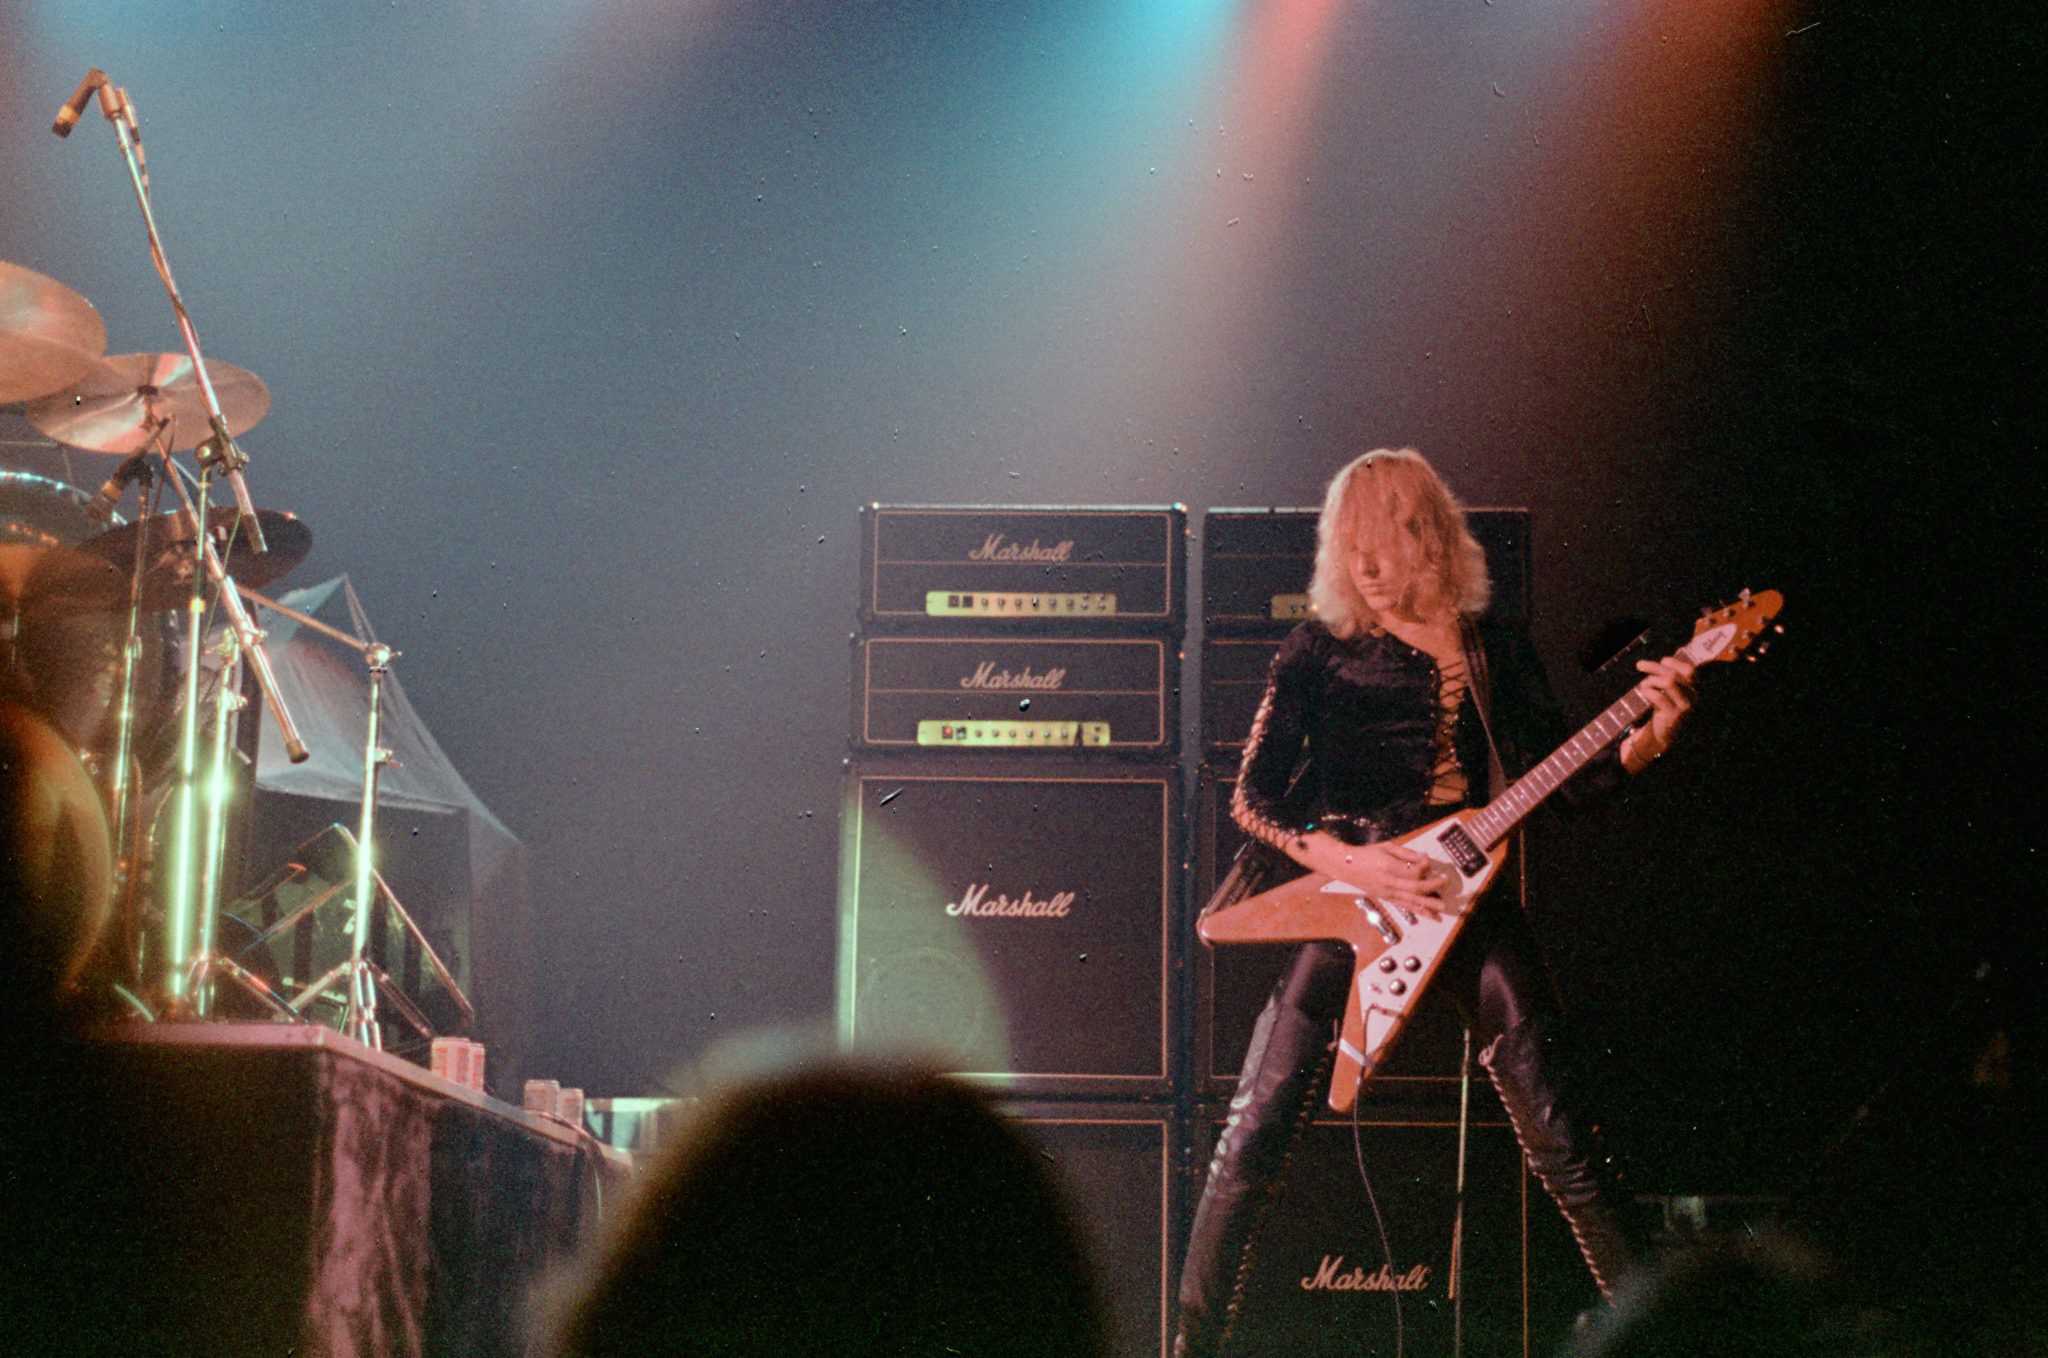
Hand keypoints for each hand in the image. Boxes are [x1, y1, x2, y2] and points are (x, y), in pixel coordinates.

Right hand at [1291, 831, 1457, 915]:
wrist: (1346, 867)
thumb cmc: (1367, 854)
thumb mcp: (1387, 846)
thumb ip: (1406, 853)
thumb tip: (1424, 858)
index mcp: (1388, 866)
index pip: (1413, 871)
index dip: (1425, 867)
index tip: (1429, 862)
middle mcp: (1389, 882)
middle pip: (1415, 887)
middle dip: (1433, 886)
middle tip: (1445, 882)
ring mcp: (1388, 893)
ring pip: (1412, 901)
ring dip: (1429, 905)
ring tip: (1442, 908)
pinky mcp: (1387, 899)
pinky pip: (1405, 906)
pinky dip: (1419, 911)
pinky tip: (1430, 915)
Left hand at [1625, 653, 1696, 768]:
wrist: (1665, 735)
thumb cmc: (1665, 709)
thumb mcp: (1668, 692)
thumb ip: (1665, 679)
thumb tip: (1649, 664)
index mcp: (1693, 689)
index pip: (1689, 671)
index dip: (1675, 663)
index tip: (1662, 661)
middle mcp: (1692, 697)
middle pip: (1674, 674)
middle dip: (1654, 667)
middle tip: (1639, 665)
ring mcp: (1684, 707)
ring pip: (1668, 682)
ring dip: (1651, 680)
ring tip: (1644, 685)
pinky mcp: (1673, 715)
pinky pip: (1659, 696)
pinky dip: (1648, 691)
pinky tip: (1645, 693)